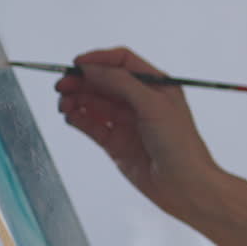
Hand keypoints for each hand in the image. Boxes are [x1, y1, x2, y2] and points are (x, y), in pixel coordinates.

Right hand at [55, 47, 218, 208]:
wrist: (184, 185)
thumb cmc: (180, 144)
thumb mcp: (153, 105)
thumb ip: (122, 84)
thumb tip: (92, 69)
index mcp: (156, 86)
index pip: (123, 62)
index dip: (99, 60)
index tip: (78, 64)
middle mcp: (140, 101)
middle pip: (104, 82)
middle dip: (82, 81)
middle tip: (62, 84)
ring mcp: (127, 122)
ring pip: (95, 103)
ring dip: (76, 99)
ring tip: (64, 103)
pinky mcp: (116, 143)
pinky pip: (92, 125)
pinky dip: (78, 119)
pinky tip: (69, 116)